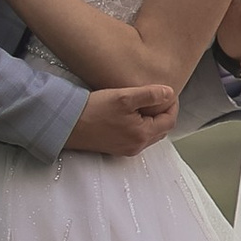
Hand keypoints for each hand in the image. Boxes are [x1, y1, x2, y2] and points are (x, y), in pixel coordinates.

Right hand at [64, 81, 178, 156]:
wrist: (68, 124)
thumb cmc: (93, 111)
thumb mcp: (124, 97)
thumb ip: (150, 95)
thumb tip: (169, 93)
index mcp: (142, 134)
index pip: (170, 120)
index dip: (172, 105)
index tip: (167, 92)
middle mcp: (137, 145)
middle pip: (162, 129)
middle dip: (164, 112)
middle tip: (159, 96)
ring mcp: (126, 149)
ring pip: (150, 134)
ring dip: (153, 120)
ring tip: (145, 103)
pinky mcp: (116, 147)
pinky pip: (137, 137)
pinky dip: (141, 126)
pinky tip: (131, 114)